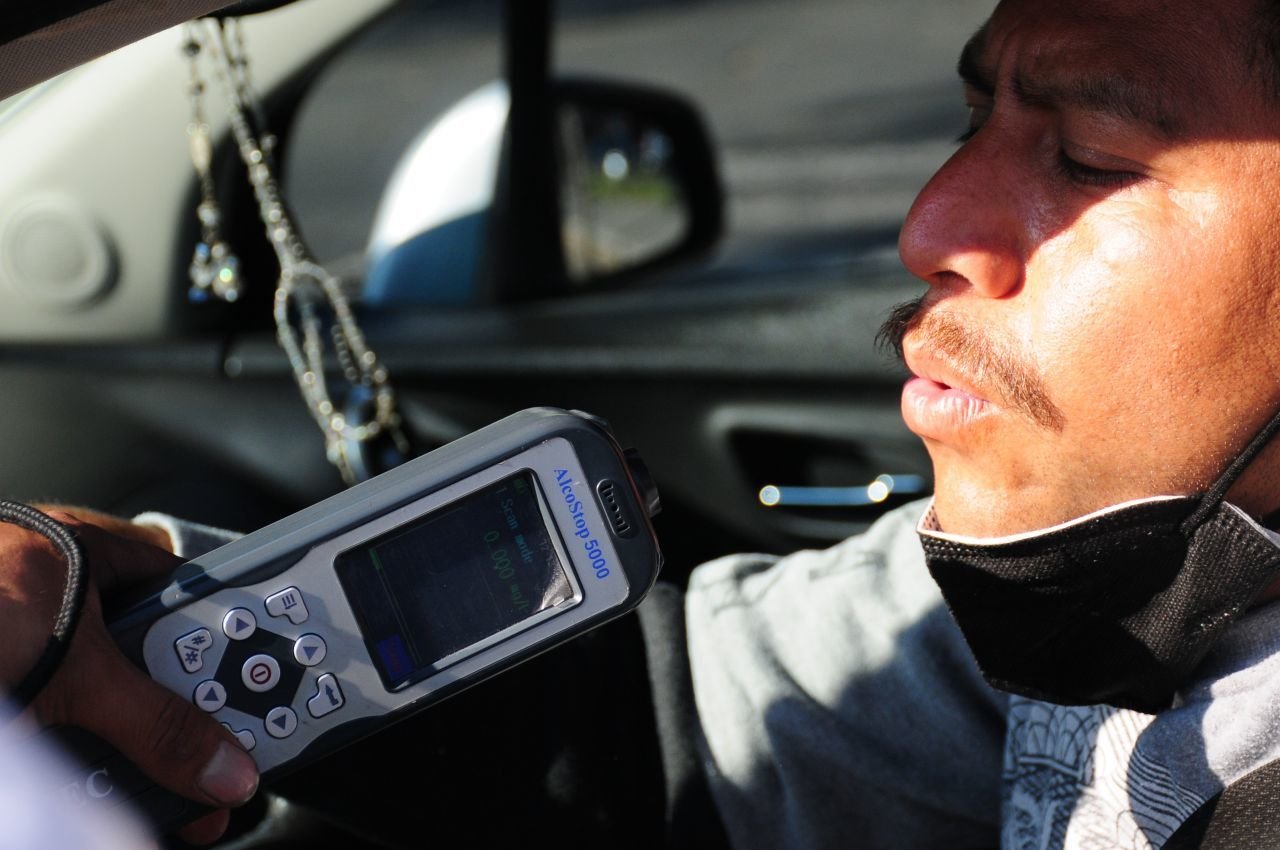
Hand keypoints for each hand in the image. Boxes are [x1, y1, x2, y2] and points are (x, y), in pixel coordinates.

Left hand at [1, 507, 258, 844]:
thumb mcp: (81, 671)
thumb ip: (160, 720)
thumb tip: (224, 765)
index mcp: (94, 551)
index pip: (187, 585)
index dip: (222, 632)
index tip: (247, 691)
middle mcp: (64, 591)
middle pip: (151, 654)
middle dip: (176, 713)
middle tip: (200, 760)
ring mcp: (26, 642)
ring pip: (103, 698)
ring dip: (125, 746)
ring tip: (146, 786)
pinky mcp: (11, 691)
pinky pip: (61, 725)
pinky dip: (77, 756)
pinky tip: (80, 780)